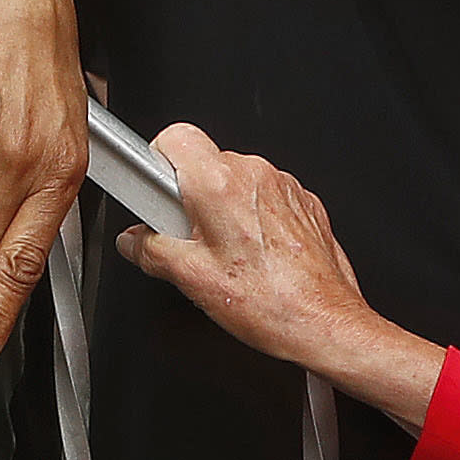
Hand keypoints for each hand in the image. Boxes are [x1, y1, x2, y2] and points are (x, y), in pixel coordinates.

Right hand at [115, 124, 442, 425]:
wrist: (324, 322)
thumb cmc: (270, 303)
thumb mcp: (192, 279)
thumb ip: (151, 251)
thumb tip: (135, 241)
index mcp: (221, 185)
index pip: (175, 137)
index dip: (158, 160)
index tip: (156, 191)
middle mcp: (255, 174)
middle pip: (207, 162)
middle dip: (193, 196)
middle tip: (192, 238)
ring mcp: (285, 185)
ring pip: (238, 180)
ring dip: (226, 208)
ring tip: (228, 254)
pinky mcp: (305, 201)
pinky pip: (267, 196)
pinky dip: (256, 217)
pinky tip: (256, 256)